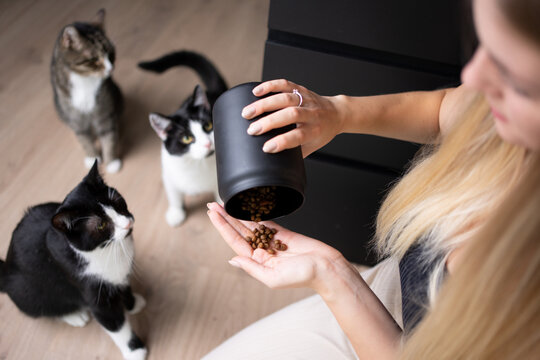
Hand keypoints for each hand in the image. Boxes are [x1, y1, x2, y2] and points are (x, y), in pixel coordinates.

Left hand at [206, 202, 346, 292]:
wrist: (326, 267)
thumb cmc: (304, 276)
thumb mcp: (273, 278)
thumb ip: (252, 268)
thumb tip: (232, 260)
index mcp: (258, 262)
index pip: (234, 242)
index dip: (222, 227)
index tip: (213, 215)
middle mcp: (262, 251)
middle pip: (239, 231)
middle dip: (225, 218)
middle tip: (212, 205)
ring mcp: (272, 241)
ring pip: (250, 224)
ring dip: (237, 214)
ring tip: (224, 203)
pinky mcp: (283, 234)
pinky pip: (266, 221)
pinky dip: (255, 213)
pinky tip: (245, 207)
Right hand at [241, 79, 347, 156]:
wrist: (337, 113)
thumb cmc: (322, 132)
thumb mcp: (312, 146)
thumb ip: (296, 153)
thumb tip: (277, 164)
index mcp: (315, 130)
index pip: (298, 136)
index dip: (282, 142)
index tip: (266, 148)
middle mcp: (312, 113)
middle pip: (290, 115)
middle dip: (269, 122)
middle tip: (251, 130)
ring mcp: (306, 99)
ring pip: (285, 98)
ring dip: (264, 104)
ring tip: (247, 113)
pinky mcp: (301, 88)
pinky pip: (285, 84)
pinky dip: (269, 86)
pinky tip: (256, 92)